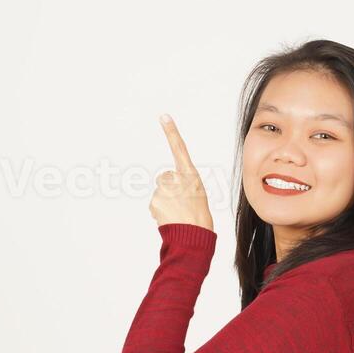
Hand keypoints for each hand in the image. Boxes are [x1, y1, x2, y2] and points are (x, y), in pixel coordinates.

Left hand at [150, 114, 213, 230]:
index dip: (171, 132)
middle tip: (181, 204)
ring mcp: (164, 189)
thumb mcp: (197, 194)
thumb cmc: (199, 217)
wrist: (193, 236)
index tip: (163, 116)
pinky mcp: (154, 200)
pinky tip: (170, 218)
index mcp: (191, 175)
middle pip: (166, 178)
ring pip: (160, 192)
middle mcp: (177, 178)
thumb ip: (184, 184)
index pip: (180, 148)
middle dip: (169, 189)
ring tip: (177, 213)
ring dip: (165, 202)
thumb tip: (168, 185)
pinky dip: (160, 211)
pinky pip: (155, 203)